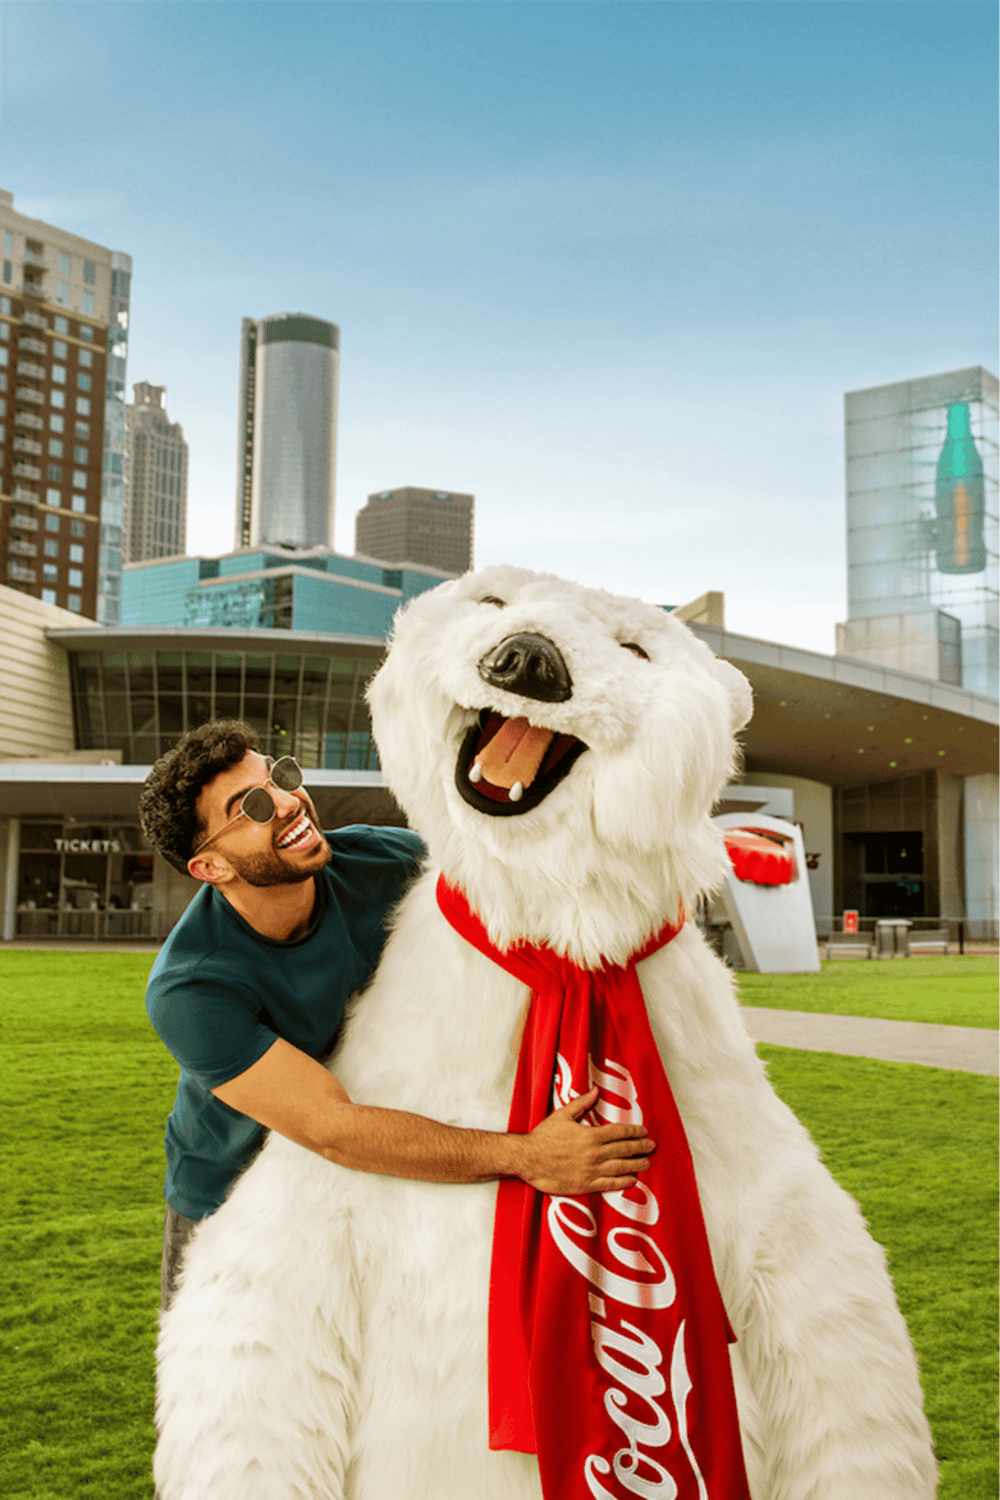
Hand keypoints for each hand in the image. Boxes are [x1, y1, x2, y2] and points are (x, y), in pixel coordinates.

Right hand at [520, 1087, 655, 1194]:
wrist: (529, 1159)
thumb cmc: (544, 1136)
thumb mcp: (563, 1115)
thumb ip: (582, 1103)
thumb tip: (596, 1091)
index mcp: (590, 1135)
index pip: (619, 1133)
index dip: (634, 1132)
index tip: (644, 1132)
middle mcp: (594, 1154)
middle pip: (624, 1150)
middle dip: (641, 1147)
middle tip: (652, 1147)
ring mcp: (591, 1171)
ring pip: (621, 1167)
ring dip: (636, 1164)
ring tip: (647, 1163)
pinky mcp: (585, 1184)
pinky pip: (609, 1184)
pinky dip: (623, 1182)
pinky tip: (632, 1180)